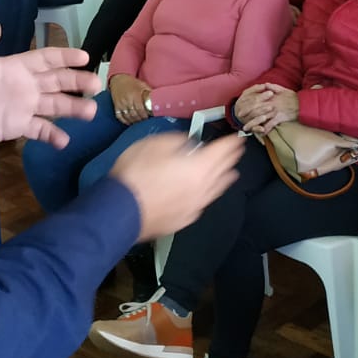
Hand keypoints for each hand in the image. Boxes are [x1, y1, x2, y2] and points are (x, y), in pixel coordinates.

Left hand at [0, 24, 100, 147]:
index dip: (65, 57)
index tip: (85, 57)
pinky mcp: (17, 126)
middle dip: (77, 82)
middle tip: (95, 85)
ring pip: (54, 106)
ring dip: (73, 108)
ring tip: (90, 112)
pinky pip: (39, 130)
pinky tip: (64, 141)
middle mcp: (26, 85)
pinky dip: (52, 136)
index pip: (47, 59)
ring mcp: (23, 107)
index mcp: (17, 67)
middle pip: (58, 82)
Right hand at [109, 73, 150, 124]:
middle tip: (145, 122)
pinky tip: (130, 122)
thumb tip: (158, 100)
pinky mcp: (116, 106)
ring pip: (128, 116)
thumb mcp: (142, 85)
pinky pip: (120, 116)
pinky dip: (125, 121)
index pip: (140, 109)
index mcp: (135, 94)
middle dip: (140, 120)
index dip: (144, 115)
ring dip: (134, 121)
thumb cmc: (131, 82)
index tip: (148, 118)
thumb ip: (149, 92)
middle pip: (134, 114)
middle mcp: (127, 100)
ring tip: (139, 123)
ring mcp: (121, 104)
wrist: (118, 80)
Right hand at [110, 132, 245, 242]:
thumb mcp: (152, 144)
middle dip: (230, 159)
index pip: (222, 151)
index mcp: (198, 166)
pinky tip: (204, 193)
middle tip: (237, 152)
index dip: (231, 143)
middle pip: (223, 170)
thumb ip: (176, 141)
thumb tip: (188, 143)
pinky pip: (202, 203)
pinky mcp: (184, 219)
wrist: (120, 211)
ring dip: (224, 179)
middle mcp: (202, 188)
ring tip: (231, 173)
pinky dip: (207, 194)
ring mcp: (194, 206)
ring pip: (216, 190)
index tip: (237, 138)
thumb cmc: (135, 174)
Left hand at [237, 83, 300, 135]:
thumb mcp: (283, 89)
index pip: (256, 100)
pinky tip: (260, 134)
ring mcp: (274, 111)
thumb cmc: (293, 97)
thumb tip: (266, 84)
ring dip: (252, 124)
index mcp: (270, 97)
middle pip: (255, 109)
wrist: (303, 104)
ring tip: (246, 128)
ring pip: (260, 118)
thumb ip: (273, 87)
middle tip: (239, 118)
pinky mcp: (279, 117)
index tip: (240, 107)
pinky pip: (270, 124)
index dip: (247, 104)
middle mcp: (270, 103)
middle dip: (246, 114)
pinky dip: (265, 129)